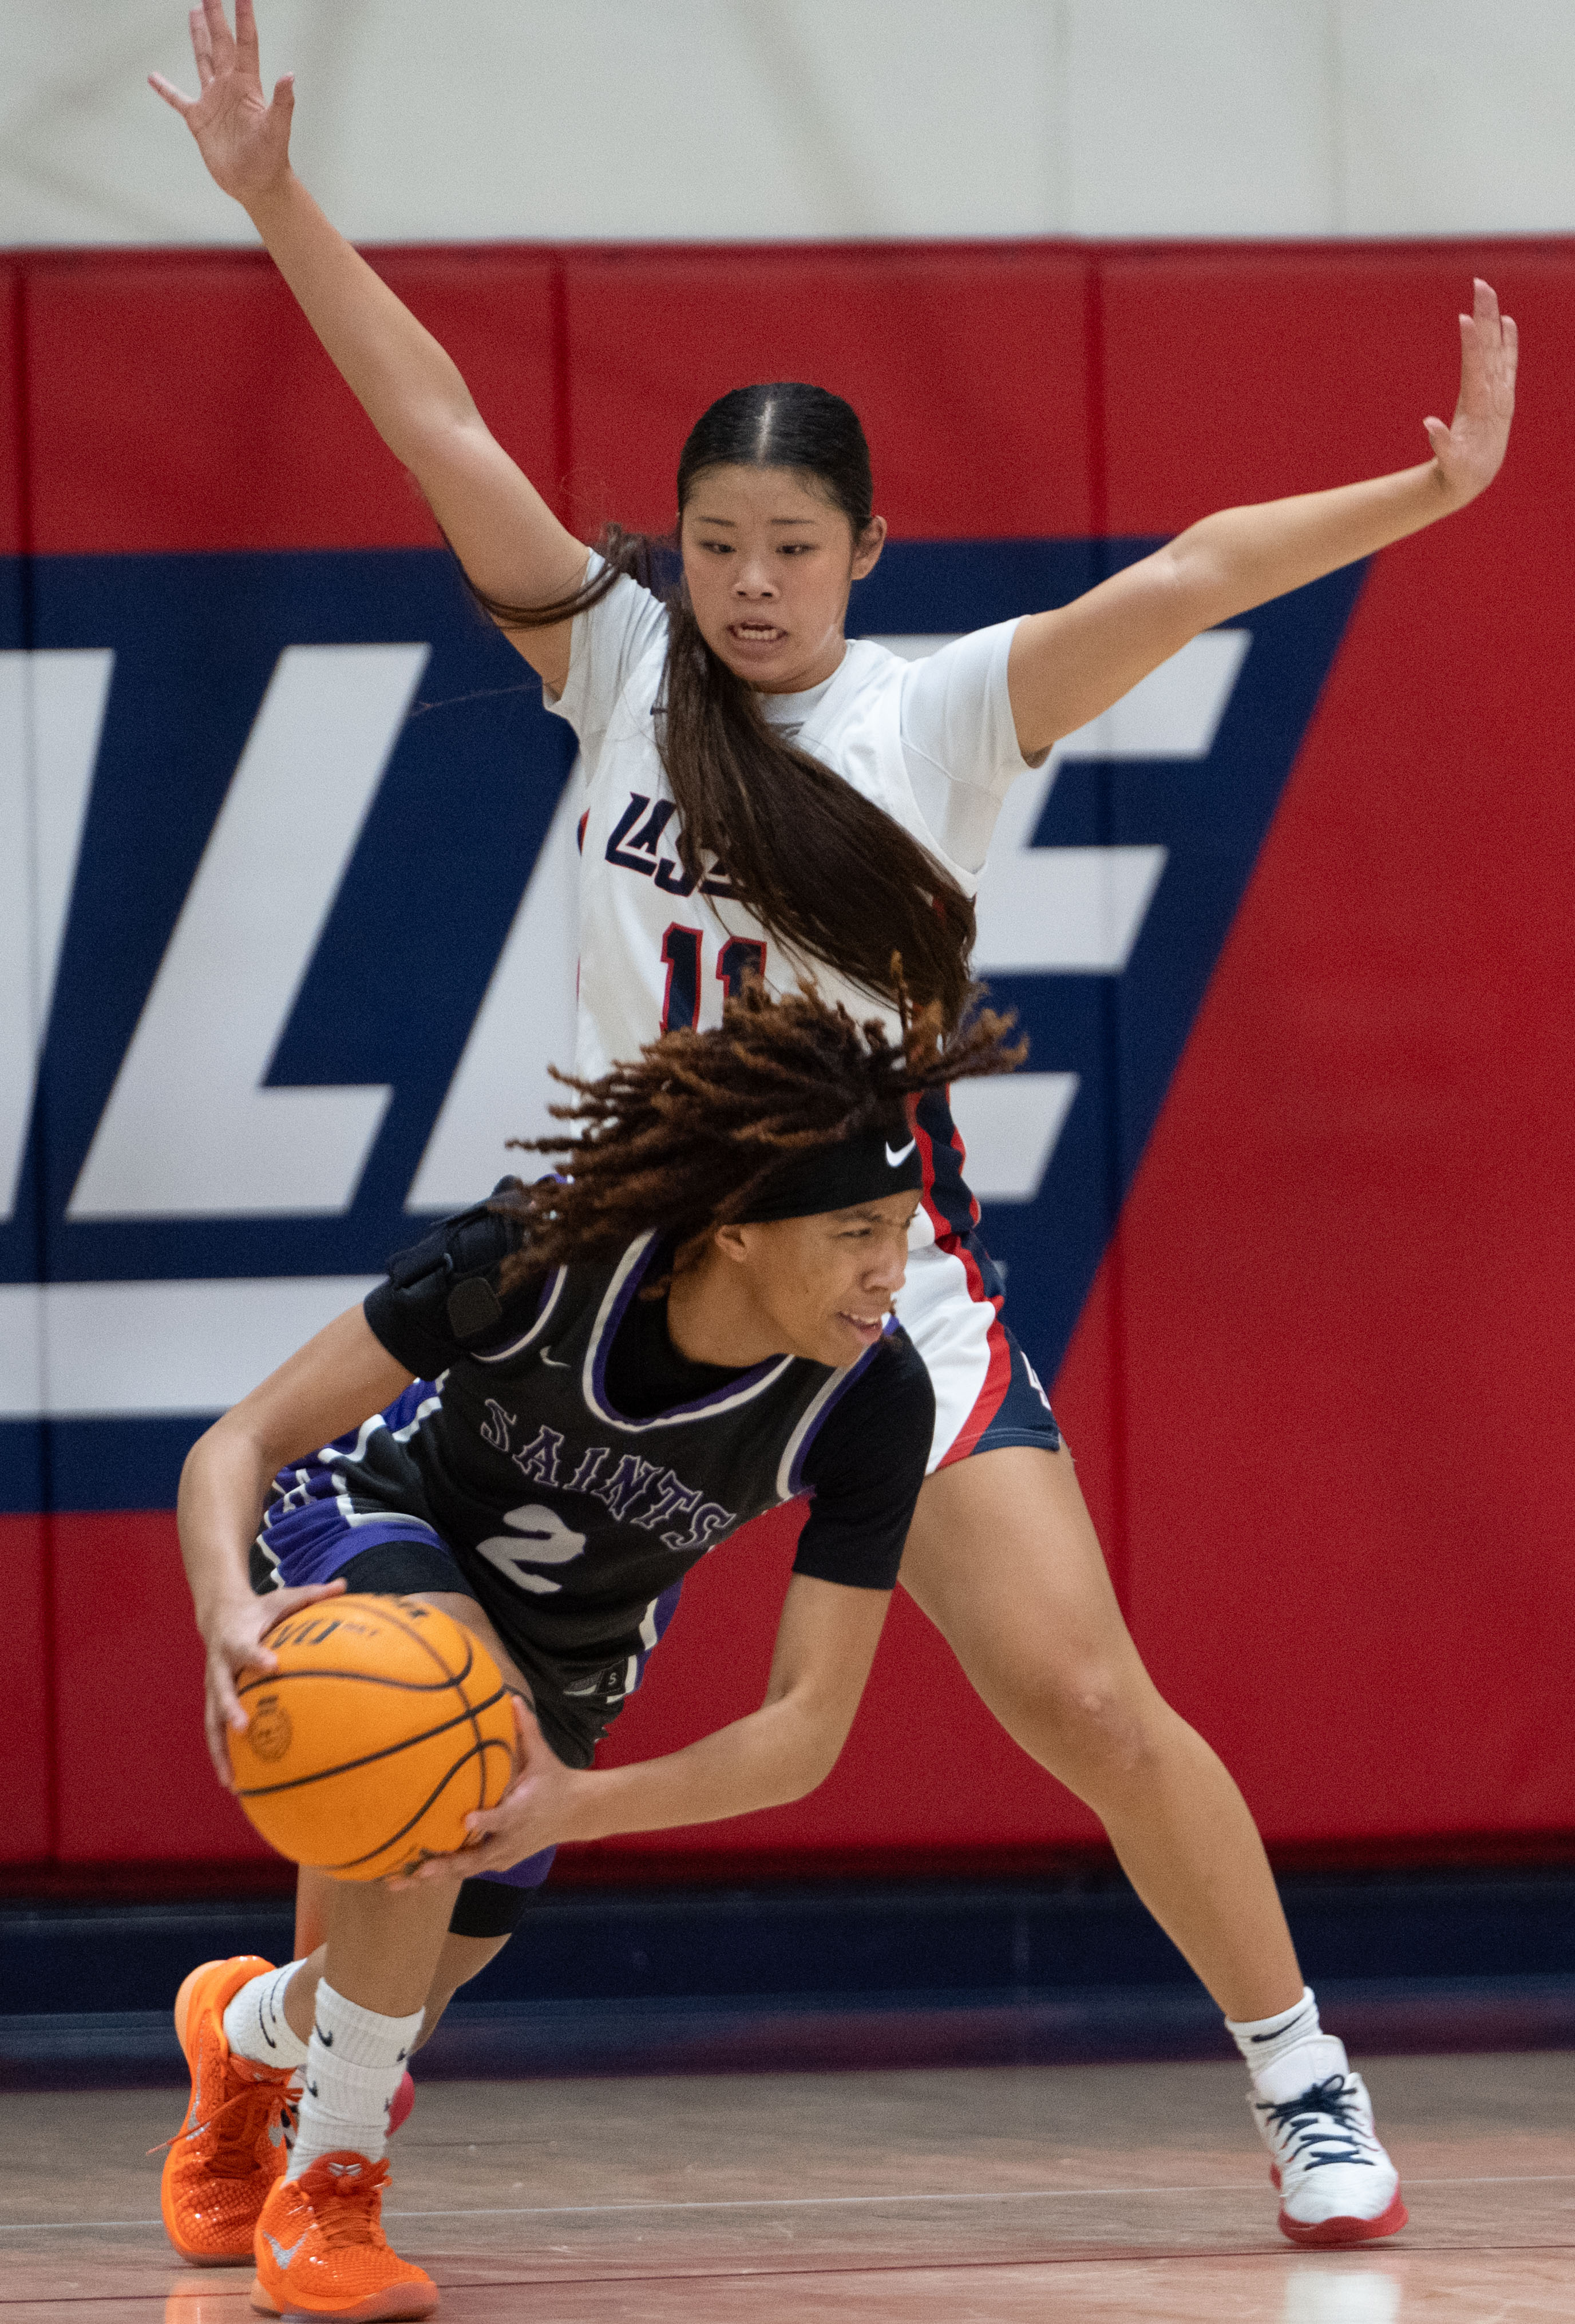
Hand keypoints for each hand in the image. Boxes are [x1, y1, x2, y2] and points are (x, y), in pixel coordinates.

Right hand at [149, 0, 295, 209]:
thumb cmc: (270, 159)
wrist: (256, 184)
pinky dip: (165, 89)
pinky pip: (177, 99)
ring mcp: (213, 101)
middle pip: (220, 43)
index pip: (246, 43)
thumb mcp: (277, 129)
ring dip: (198, 37)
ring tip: (194, 13)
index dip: (243, 18)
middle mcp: (229, 87)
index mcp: (247, 85)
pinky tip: (153, 77)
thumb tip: (290, 76)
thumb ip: (283, 102)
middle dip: (215, 17)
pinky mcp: (199, 120)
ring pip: (202, 60)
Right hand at [198, 1577, 344, 1789]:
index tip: (272, 1665)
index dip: (257, 1656)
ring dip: (220, 1749)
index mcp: (237, 1639)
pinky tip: (234, 1783)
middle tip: (244, 1727)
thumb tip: (345, 1584)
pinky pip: (215, 1733)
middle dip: (230, 1708)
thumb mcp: (284, 1598)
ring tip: (231, 1780)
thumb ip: (313, 1594)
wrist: (219, 1615)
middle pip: (220, 1689)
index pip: (245, 1647)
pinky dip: (222, 1756)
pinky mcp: (214, 1702)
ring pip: (211, 1721)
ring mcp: (214, 1686)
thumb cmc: (261, 1609)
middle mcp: (220, 1665)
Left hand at [391, 1697, 591, 1883]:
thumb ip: (527, 1730)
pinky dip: (441, 1876)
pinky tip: (410, 1879)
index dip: (487, 1820)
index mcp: (522, 1811)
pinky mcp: (498, 1863)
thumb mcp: (543, 1757)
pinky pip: (467, 1871)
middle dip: (446, 1866)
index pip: (504, 1818)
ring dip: (434, 1877)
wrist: (577, 1813)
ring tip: (398, 1883)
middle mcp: (511, 1839)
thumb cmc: (554, 1781)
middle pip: (477, 1859)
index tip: (467, 1820)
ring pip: (466, 1871)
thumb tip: (512, 1698)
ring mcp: (504, 1855)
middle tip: (418, 1869)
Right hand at [1424, 278, 1517, 508]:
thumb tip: (1429, 425)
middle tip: (1481, 285)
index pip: (1476, 368)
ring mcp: (1499, 391)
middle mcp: (1494, 394)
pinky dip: (1508, 341)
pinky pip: (1506, 361)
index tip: (1465, 318)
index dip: (1472, 344)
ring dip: (1493, 318)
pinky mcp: (1500, 392)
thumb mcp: (1450, 463)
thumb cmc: (1461, 470)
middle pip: (1490, 347)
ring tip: (1487, 291)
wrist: (1478, 475)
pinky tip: (1507, 320)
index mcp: (1480, 407)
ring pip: (1497, 347)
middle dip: (1486, 315)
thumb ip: (1442, 444)